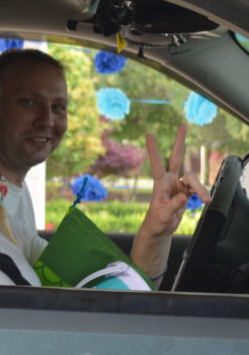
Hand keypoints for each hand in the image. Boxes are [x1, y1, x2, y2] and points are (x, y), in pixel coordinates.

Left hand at [143, 124, 210, 239]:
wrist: (160, 228)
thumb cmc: (156, 221)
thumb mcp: (162, 216)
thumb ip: (173, 205)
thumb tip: (184, 195)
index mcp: (159, 184)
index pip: (156, 163)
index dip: (153, 150)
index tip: (149, 135)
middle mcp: (169, 180)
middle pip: (176, 157)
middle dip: (179, 141)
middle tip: (182, 126)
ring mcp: (178, 184)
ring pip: (193, 177)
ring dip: (200, 188)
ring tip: (205, 200)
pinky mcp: (186, 191)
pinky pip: (198, 187)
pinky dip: (203, 193)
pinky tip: (205, 200)